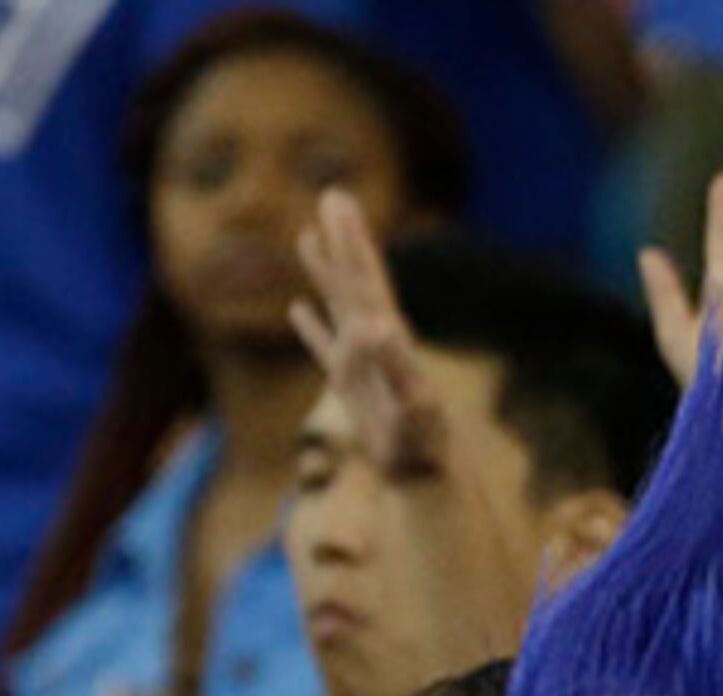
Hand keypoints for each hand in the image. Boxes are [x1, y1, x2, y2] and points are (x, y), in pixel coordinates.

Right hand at [290, 187, 442, 481]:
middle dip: (342, 237)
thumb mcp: (410, 402)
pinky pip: (325, 349)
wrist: (425, 474)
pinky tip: (297, 311)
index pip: (364, 277)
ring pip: (338, 305)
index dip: (351, 239)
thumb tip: (377, 324)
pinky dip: (311, 328)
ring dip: (323, 270)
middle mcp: (375, 339)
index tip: (339, 201)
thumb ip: (394, 364)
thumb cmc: (421, 442)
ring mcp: (361, 361)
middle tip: (332, 194)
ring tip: (306, 236)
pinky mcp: (350, 387)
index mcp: (387, 335)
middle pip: (354, 278)